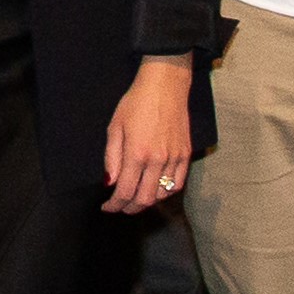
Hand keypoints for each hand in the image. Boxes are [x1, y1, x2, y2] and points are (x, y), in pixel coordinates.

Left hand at [99, 59, 193, 214]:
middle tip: (120, 207)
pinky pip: (177, 183)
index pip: (125, 192)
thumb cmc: (136, 103)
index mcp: (137, 153)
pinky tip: (156, 190)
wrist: (165, 86)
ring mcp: (174, 158)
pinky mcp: (186, 154)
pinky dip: (166, 192)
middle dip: (129, 208)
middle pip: (144, 199)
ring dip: (148, 202)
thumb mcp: (115, 128)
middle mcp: (157, 160)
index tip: (107, 207)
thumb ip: (111, 159)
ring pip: (162, 194)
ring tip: (136, 198)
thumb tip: (109, 183)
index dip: (114, 205)